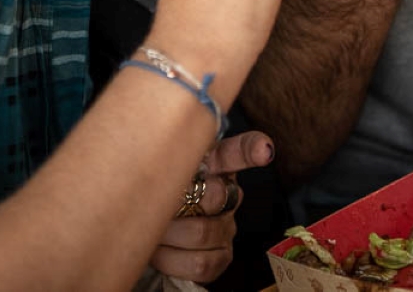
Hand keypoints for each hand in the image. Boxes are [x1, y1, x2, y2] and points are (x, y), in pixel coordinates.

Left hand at [151, 131, 274, 282]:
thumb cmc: (155, 198)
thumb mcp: (158, 176)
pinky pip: (200, 263)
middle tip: (158, 206)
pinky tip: (160, 252)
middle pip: (216, 195)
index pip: (237, 152)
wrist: (150, 238)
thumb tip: (148, 151)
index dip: (252, 149)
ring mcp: (226, 229)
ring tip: (153, 232)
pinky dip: (171, 260)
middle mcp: (226, 196)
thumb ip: (162, 163)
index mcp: (212, 167)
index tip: (263, 150)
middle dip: (181, 203)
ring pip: (203, 232)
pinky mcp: (220, 259)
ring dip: (169, 235)